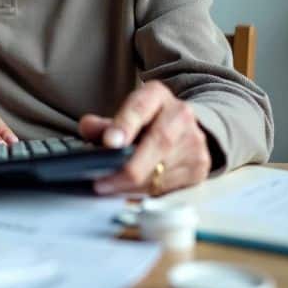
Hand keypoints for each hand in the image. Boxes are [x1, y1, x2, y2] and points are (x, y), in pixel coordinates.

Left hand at [78, 81, 210, 195]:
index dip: (125, 125)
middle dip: (129, 167)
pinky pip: (171, 185)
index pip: (140, 107)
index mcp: (156, 95)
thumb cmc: (145, 123)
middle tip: (102, 183)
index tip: (109, 143)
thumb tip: (87, 127)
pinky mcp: (200, 166)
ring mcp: (194, 141)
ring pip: (164, 169)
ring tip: (110, 189)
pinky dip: (146, 192)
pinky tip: (130, 192)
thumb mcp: (124, 117)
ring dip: (133, 185)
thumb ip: (104, 124)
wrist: (184, 129)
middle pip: (158, 142)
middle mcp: (181, 114)